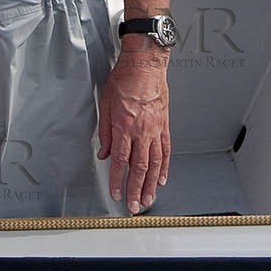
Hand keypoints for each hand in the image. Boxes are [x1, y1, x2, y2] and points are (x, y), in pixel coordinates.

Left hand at [97, 44, 170, 213]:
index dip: (116, 181)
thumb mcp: (106, 104)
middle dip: (136, 190)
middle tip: (134, 206)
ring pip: (155, 163)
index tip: (115, 194)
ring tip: (149, 199)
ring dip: (151, 185)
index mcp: (124, 127)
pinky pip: (165, 150)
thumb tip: (104, 152)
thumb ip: (105, 131)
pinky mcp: (165, 125)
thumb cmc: (125, 79)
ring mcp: (155, 129)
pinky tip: (162, 178)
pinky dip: (164, 167)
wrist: (145, 64)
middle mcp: (141, 131)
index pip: (119, 161)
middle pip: (139, 168)